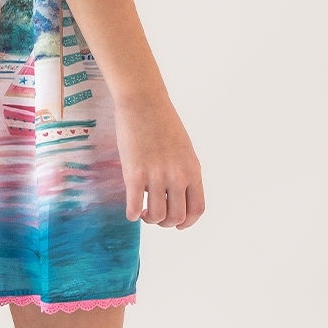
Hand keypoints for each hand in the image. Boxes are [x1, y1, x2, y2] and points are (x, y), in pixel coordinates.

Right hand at [115, 94, 204, 227]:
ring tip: (142, 211)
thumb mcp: (184, 150)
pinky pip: (134, 206)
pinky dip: (132, 214)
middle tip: (155, 216)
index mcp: (192, 170)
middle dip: (165, 223)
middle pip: (176, 217)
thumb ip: (183, 173)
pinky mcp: (134, 173)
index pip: (197, 209)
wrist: (143, 102)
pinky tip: (130, 210)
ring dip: (148, 219)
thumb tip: (175, 195)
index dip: (187, 222)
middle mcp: (177, 176)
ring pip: (156, 215)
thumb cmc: (162, 122)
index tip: (177, 224)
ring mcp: (156, 176)